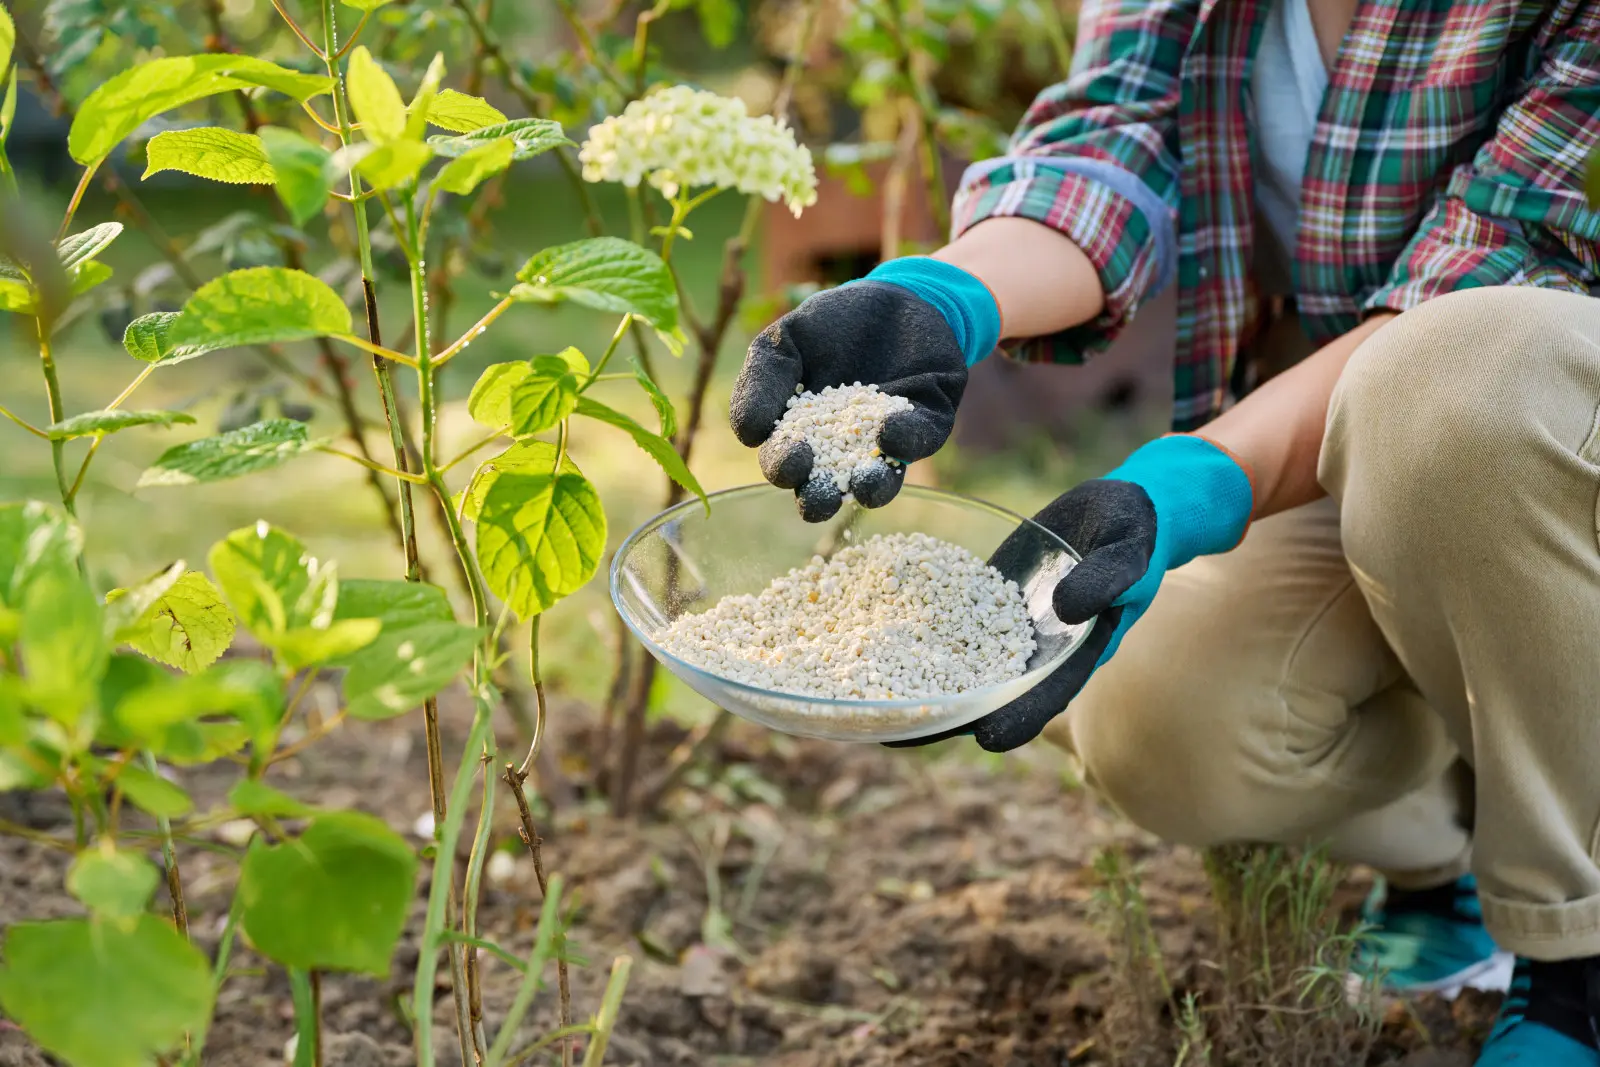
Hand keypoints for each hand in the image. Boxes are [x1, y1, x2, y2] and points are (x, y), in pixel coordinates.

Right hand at [728, 258, 999, 520]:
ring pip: (878, 484)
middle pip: (826, 491)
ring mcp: (886, 444)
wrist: (893, 295)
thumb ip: (760, 382)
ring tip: (864, 481)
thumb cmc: (830, 325)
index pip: (785, 465)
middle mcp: (842, 452)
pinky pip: (919, 443)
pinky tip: (891, 429)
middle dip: (819, 498)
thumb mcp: (784, 342)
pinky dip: (906, 441)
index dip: (784, 468)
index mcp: (801, 436)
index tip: (791, 453)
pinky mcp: (927, 425)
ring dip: (870, 488)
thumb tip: (748, 437)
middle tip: (817, 489)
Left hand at [888, 435, 1254, 751]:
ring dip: (919, 677)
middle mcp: (1035, 647)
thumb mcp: (1131, 555)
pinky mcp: (986, 591)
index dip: (1017, 719)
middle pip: (990, 691)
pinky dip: (917, 625)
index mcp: (1075, 652)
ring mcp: (1007, 622)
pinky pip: (949, 612)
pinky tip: (872, 627)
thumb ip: (1107, 581)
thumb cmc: (1138, 537)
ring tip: (870, 698)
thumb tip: (1067, 609)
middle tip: (898, 735)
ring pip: (961, 657)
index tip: (986, 740)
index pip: (1045, 696)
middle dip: (948, 713)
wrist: (1123, 508)